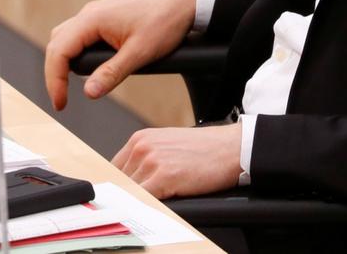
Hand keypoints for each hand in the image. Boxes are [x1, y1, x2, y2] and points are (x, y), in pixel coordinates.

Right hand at [44, 0, 196, 109]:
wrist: (184, 4)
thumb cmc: (164, 22)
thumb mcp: (139, 54)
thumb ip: (111, 74)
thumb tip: (88, 93)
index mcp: (92, 19)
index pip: (59, 51)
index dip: (54, 80)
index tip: (61, 103)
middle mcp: (89, 14)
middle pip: (56, 44)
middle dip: (54, 73)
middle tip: (61, 100)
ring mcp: (96, 15)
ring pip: (65, 39)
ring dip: (63, 62)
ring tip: (68, 87)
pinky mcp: (104, 19)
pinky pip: (79, 36)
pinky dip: (75, 54)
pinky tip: (87, 70)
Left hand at [113, 124, 242, 198]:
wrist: (230, 148)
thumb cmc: (205, 149)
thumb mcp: (168, 146)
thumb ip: (147, 159)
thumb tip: (133, 180)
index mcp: (141, 139)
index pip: (115, 168)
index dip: (120, 185)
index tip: (123, 196)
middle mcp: (142, 147)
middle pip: (120, 181)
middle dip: (128, 194)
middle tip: (137, 204)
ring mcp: (151, 161)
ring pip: (130, 191)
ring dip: (137, 202)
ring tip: (148, 207)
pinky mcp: (163, 176)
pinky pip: (144, 198)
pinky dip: (146, 206)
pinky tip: (155, 209)